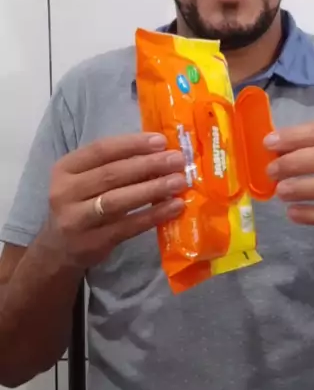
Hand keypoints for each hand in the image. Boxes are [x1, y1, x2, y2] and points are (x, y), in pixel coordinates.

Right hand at [46, 133, 185, 268]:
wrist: (59, 248)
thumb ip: (114, 165)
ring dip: (152, 189)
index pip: (100, 150)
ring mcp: (77, 219)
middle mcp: (65, 192)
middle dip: (148, 165)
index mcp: (65, 168)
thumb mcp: (86, 179)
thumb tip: (160, 151)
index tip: (161, 141)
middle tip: (177, 160)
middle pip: (111, 174)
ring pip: (118, 200)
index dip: (132, 144)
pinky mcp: (92, 242)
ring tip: (178, 182)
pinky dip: (153, 215)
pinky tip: (174, 207)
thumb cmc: (82, 204)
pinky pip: (128, 226)